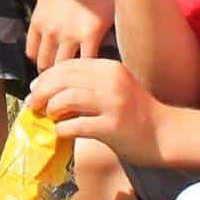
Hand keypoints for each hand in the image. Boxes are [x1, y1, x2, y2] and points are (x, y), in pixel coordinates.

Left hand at [26, 0, 113, 70]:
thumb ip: (39, 17)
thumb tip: (38, 33)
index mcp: (38, 22)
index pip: (32, 53)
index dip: (40, 61)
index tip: (48, 64)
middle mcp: (50, 31)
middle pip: (45, 64)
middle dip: (52, 72)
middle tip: (62, 77)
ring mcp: (69, 35)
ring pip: (63, 67)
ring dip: (69, 73)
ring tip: (77, 77)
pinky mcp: (90, 36)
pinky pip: (87, 60)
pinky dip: (89, 67)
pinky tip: (92, 68)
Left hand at [27, 58, 165, 162]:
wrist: (165, 134)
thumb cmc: (136, 112)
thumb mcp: (115, 87)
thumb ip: (88, 84)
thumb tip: (50, 91)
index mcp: (109, 68)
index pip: (68, 66)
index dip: (46, 77)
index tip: (35, 88)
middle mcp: (111, 81)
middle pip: (63, 79)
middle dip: (42, 91)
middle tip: (33, 104)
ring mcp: (113, 103)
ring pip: (67, 98)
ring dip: (51, 109)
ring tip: (48, 117)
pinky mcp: (113, 126)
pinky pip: (77, 125)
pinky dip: (62, 129)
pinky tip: (61, 132)